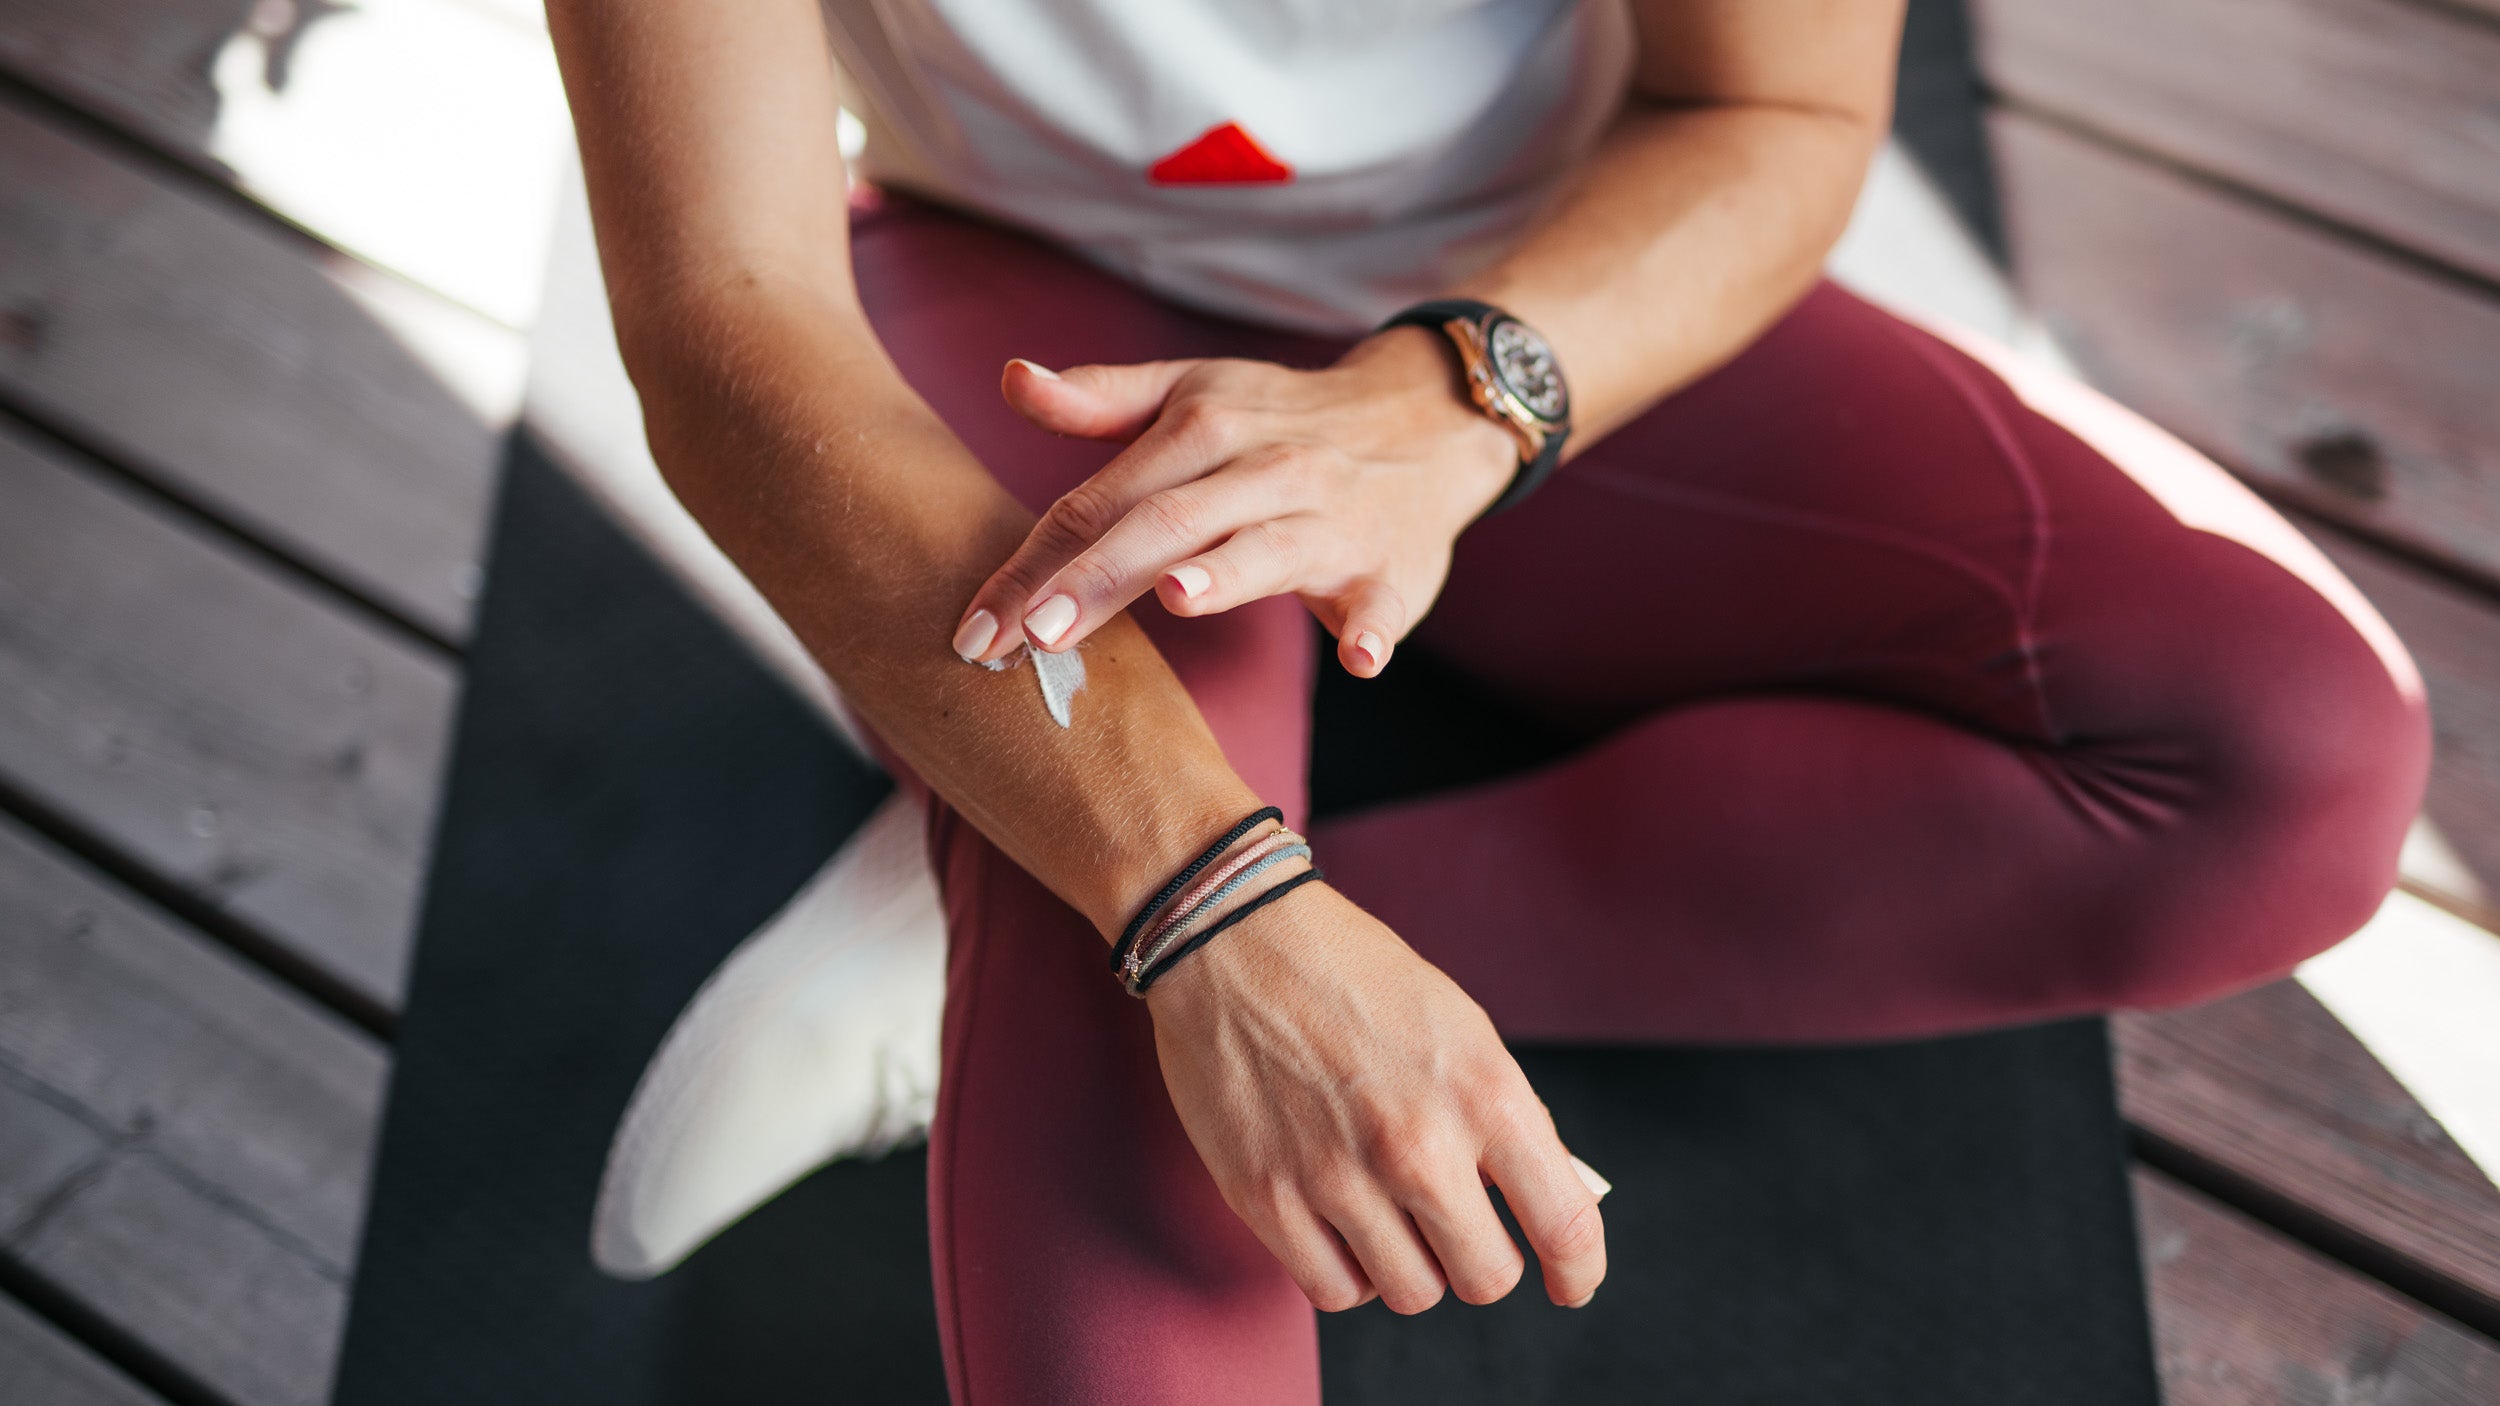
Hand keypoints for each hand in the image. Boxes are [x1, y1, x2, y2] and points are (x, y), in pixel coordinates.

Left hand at [950, 329, 1519, 677]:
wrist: (1428, 424)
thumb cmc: (1282, 420)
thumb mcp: (1195, 390)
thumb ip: (1104, 398)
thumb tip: (1013, 380)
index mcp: (1206, 428)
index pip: (1102, 499)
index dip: (1036, 558)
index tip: (978, 622)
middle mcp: (1266, 469)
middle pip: (1168, 524)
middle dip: (1096, 578)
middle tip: (1032, 637)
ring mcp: (1332, 520)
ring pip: (1270, 547)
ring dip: (1229, 572)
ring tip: (1176, 595)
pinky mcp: (1393, 570)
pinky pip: (1383, 602)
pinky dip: (1374, 628)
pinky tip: (1357, 657)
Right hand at [1144, 883, 1607, 1313]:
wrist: (1233, 939)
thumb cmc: (1352, 974)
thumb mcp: (1460, 1025)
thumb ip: (1502, 1116)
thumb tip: (1541, 1198)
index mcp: (1483, 1092)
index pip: (1565, 1222)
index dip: (1579, 1270)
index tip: (1572, 1283)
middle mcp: (1418, 1146)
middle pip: (1486, 1277)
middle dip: (1482, 1262)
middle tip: (1461, 1232)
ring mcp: (1338, 1177)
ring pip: (1412, 1293)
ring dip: (1413, 1267)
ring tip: (1392, 1218)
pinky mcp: (1267, 1197)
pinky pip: (1334, 1291)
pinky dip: (1348, 1273)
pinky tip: (1343, 1229)